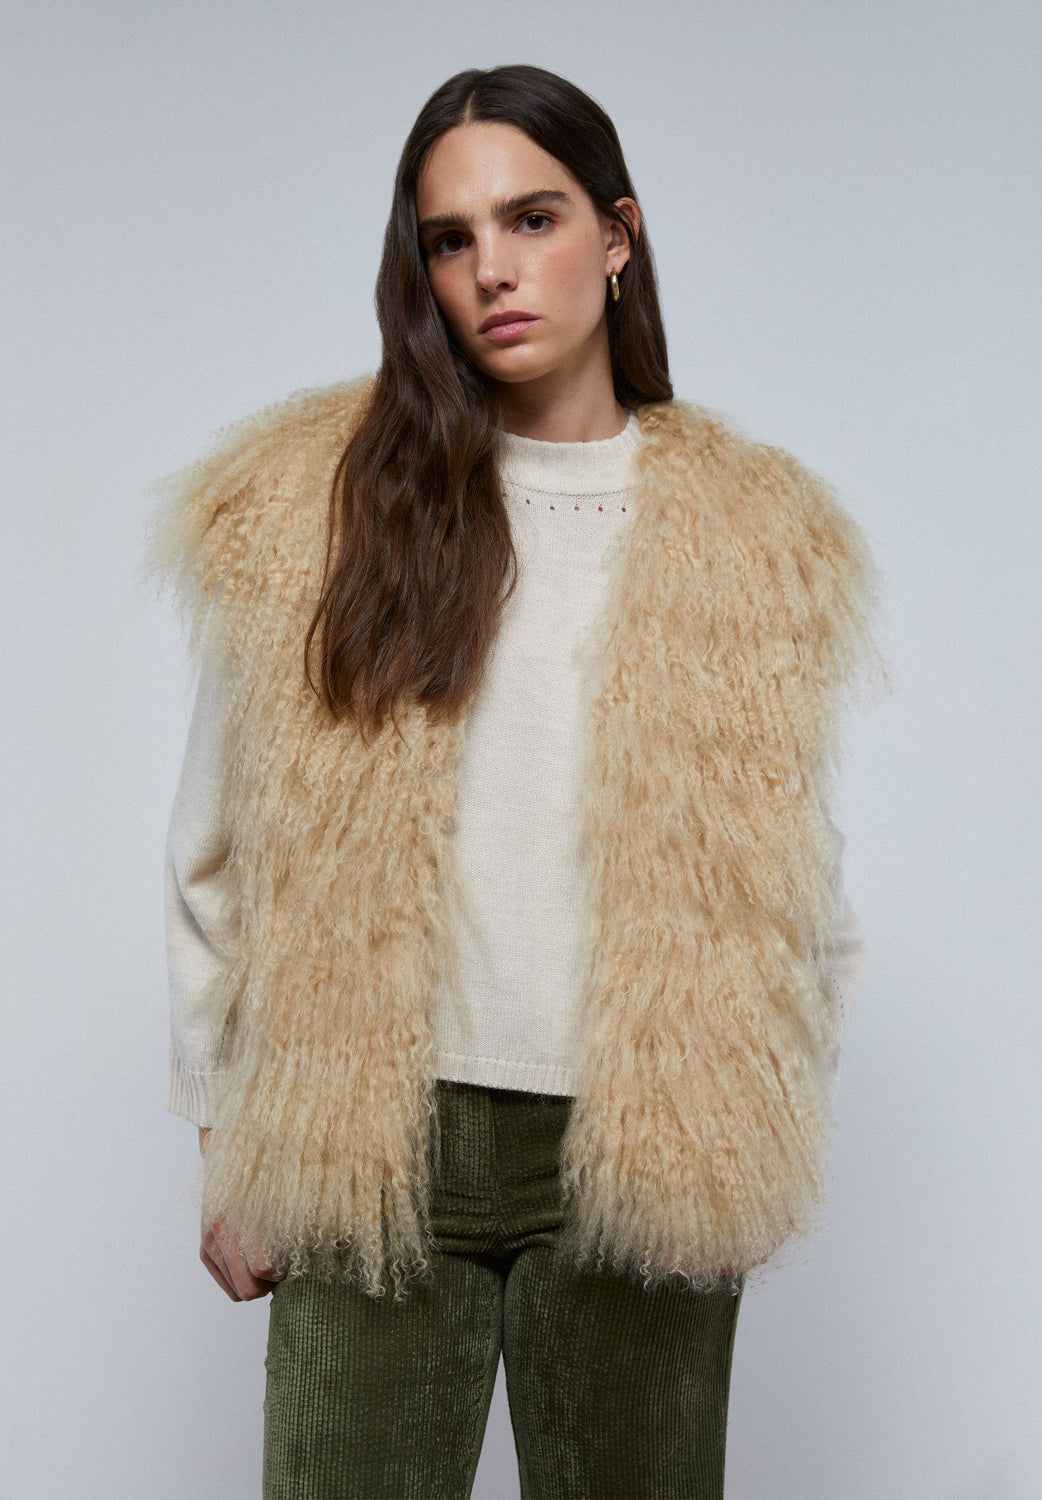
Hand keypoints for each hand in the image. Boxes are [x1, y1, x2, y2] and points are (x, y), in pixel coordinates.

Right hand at [197, 1127, 282, 1300]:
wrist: (234, 1144)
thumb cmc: (271, 1165)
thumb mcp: (291, 1188)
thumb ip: (299, 1223)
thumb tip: (316, 1251)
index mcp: (245, 1215)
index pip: (264, 1269)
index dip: (284, 1269)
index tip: (293, 1255)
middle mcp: (223, 1230)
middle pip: (249, 1289)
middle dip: (270, 1281)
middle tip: (283, 1263)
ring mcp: (211, 1238)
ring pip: (237, 1290)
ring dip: (256, 1281)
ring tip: (270, 1258)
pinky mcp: (205, 1243)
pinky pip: (224, 1281)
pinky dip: (241, 1278)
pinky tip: (253, 1259)